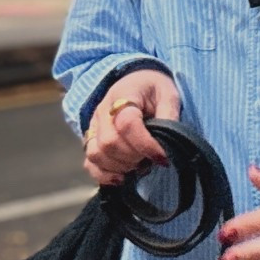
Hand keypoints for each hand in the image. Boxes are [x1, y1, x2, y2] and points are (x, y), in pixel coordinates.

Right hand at [83, 70, 181, 186]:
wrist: (136, 82)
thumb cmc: (154, 90)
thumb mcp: (168, 95)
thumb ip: (169, 117)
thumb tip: (167, 144)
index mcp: (123, 96)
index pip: (127, 124)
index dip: (145, 145)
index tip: (162, 157)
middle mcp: (103, 111)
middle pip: (109, 143)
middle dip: (133, 158)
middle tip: (150, 159)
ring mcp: (94, 127)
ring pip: (96, 154)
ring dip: (120, 167)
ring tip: (139, 165)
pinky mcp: (91, 140)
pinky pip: (89, 163)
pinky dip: (104, 175)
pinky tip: (122, 177)